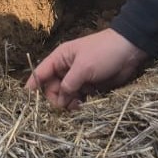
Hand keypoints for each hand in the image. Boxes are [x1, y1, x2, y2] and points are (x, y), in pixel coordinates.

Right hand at [25, 29, 148, 108]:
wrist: (130, 50)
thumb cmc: (103, 52)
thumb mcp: (83, 67)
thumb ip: (69, 84)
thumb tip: (59, 101)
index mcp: (61, 58)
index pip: (41, 72)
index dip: (33, 86)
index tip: (27, 102)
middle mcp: (66, 69)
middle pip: (52, 88)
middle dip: (55, 98)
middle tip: (63, 106)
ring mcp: (78, 78)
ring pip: (65, 95)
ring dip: (68, 103)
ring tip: (77, 106)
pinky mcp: (90, 87)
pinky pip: (78, 99)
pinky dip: (78, 104)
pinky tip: (83, 107)